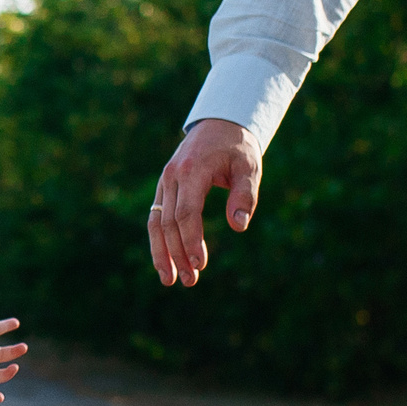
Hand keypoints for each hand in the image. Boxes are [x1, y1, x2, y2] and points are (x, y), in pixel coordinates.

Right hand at [149, 118, 262, 287]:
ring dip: (162, 253)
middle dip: (178, 254)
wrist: (219, 124)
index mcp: (193, 170)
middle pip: (169, 222)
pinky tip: (166, 262)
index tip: (200, 264)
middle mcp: (172, 176)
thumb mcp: (249, 166)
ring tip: (171, 280)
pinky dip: (159, 242)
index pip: (187, 212)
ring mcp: (164, 182)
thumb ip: (245, 195)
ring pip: (156, 223)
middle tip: (191, 281)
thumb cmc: (237, 147)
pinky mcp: (164, 188)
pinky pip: (156, 218)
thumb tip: (239, 226)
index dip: (191, 240)